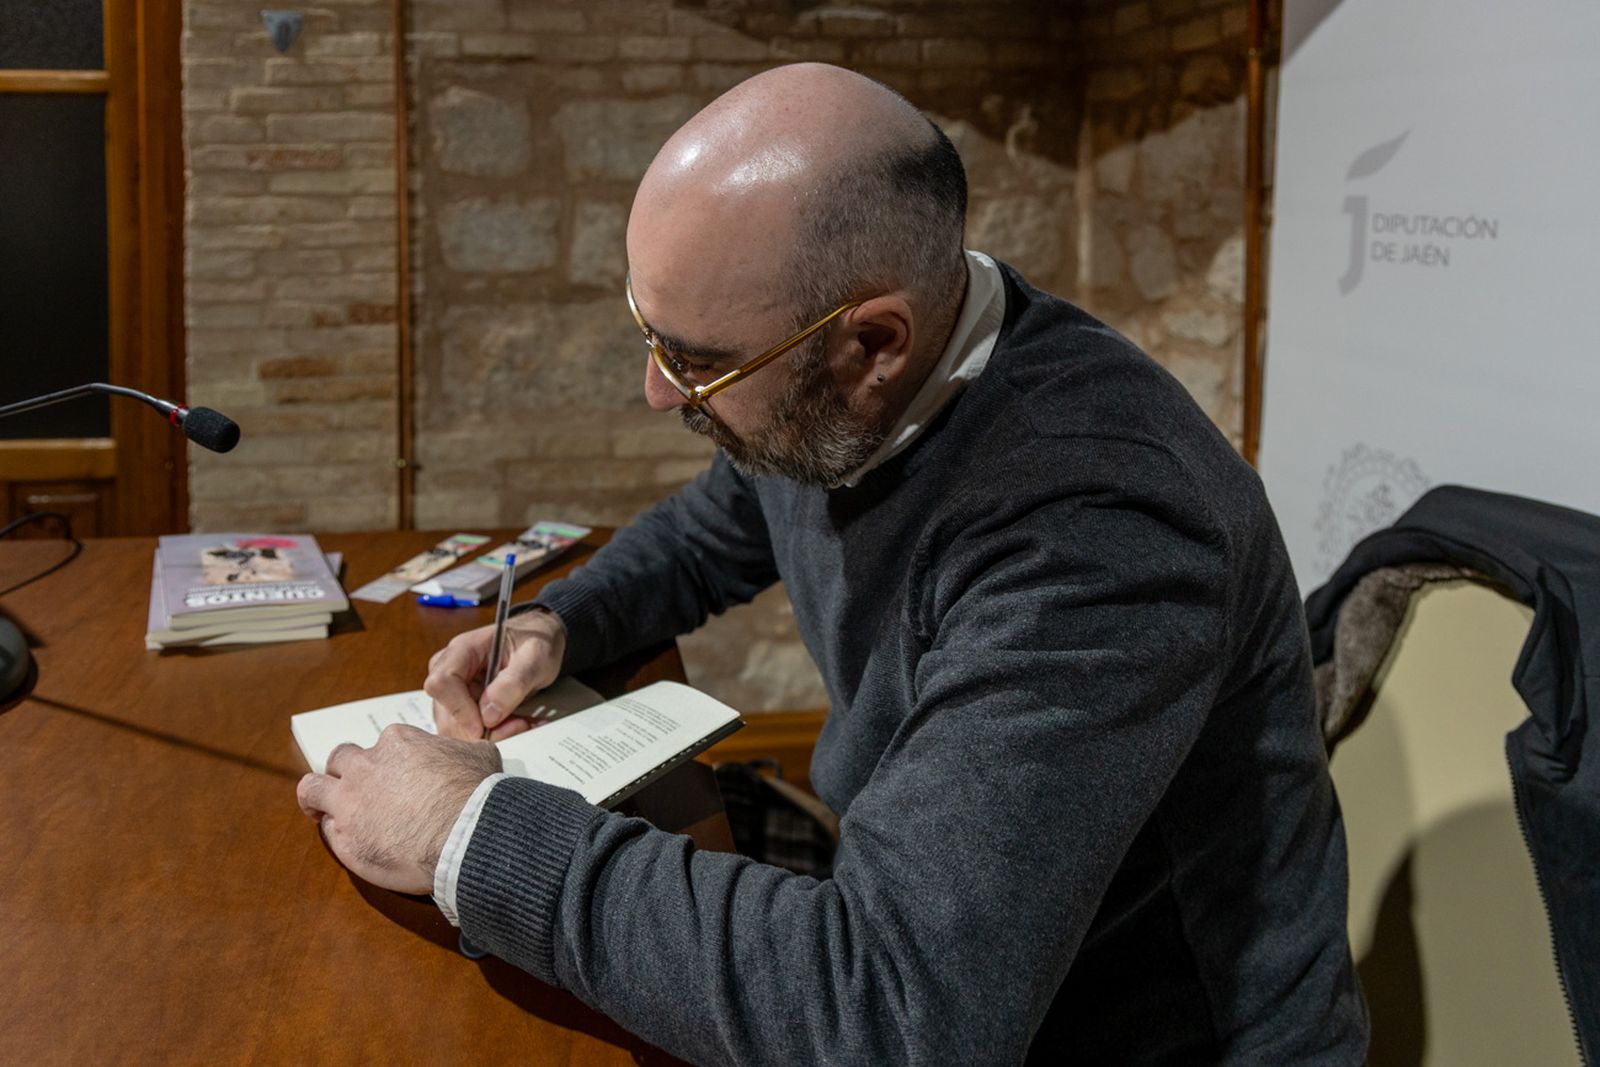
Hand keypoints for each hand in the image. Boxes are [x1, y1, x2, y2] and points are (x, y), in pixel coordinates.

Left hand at [296, 724, 502, 894]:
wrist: (465, 833)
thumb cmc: (476, 794)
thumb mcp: (480, 756)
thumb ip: (462, 751)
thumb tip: (468, 753)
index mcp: (397, 742)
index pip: (381, 745)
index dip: (389, 761)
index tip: (398, 776)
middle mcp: (367, 766)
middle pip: (340, 759)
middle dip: (345, 771)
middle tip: (357, 789)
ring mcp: (350, 801)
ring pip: (312, 788)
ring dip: (317, 796)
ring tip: (321, 808)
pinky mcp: (344, 838)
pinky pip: (327, 831)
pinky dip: (337, 834)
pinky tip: (354, 842)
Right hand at [424, 607, 567, 740]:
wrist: (540, 641)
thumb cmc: (536, 640)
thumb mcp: (535, 657)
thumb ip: (513, 683)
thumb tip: (488, 715)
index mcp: (462, 649)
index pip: (441, 683)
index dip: (459, 709)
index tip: (483, 726)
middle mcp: (451, 669)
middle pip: (445, 711)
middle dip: (480, 728)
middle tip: (518, 725)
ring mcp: (455, 689)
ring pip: (456, 727)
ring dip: (490, 734)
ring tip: (522, 722)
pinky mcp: (464, 705)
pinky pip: (469, 730)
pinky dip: (494, 735)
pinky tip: (515, 724)